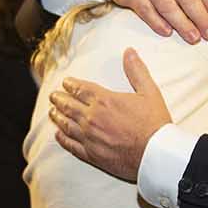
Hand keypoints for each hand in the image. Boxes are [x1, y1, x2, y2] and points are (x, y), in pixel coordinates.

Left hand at [49, 48, 170, 180]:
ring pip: (66, 124)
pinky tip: (58, 135)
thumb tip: (129, 52)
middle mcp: (92, 118)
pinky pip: (71, 145)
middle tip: (53, 96)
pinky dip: (62, 139)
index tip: (65, 82)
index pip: (81, 89)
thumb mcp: (149, 92)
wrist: (156, 155)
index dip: (71, 85)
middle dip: (59, 99)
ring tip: (51, 112)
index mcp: (105, 101)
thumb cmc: (154, 124)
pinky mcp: (91, 154)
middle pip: (69, 105)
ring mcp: (89, 137)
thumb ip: (137, 71)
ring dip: (57, 116)